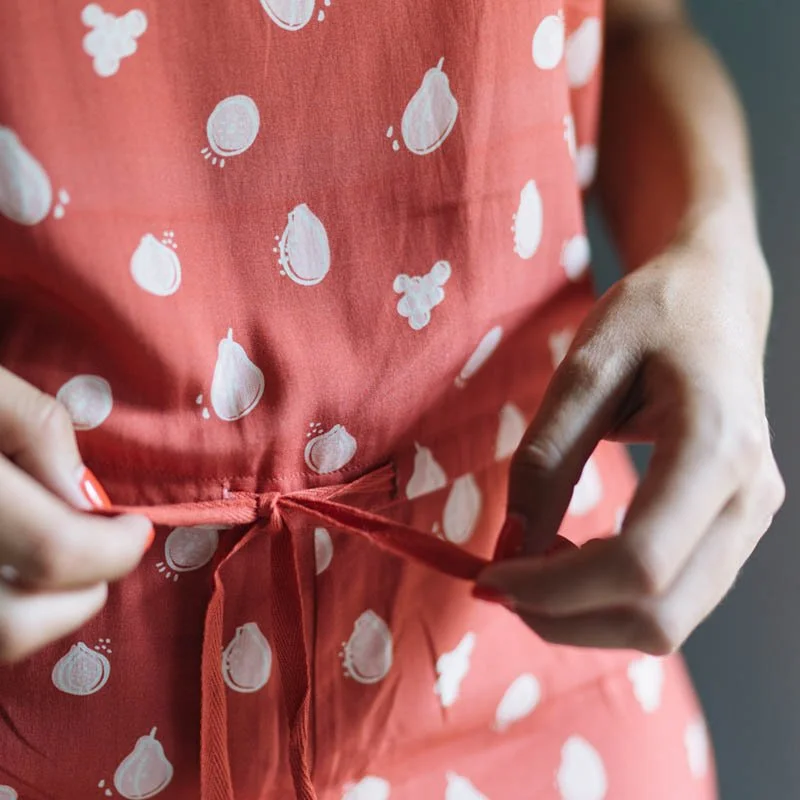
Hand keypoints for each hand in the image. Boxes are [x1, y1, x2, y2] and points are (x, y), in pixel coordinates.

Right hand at [0, 367, 152, 662]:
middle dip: (81, 596)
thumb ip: (36, 430)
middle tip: (102, 554)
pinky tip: (5, 572)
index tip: (135, 530)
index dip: (114, 550)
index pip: (53, 551)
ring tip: (53, 564)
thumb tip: (88, 501)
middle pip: (13, 624)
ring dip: (37, 615)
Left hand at [475, 233, 784, 653]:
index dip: (554, 587)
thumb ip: (546, 459)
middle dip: (566, 618)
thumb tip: (511, 546)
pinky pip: (676, 598)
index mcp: (716, 447)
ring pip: (669, 622)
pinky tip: (570, 560)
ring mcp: (753, 518)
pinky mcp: (737, 526)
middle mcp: (750, 498)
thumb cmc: (650, 317)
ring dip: (586, 617)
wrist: (714, 299)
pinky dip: (611, 600)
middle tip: (501, 581)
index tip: (490, 575)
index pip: (638, 563)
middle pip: (660, 616)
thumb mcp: (585, 370)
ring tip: (531, 566)